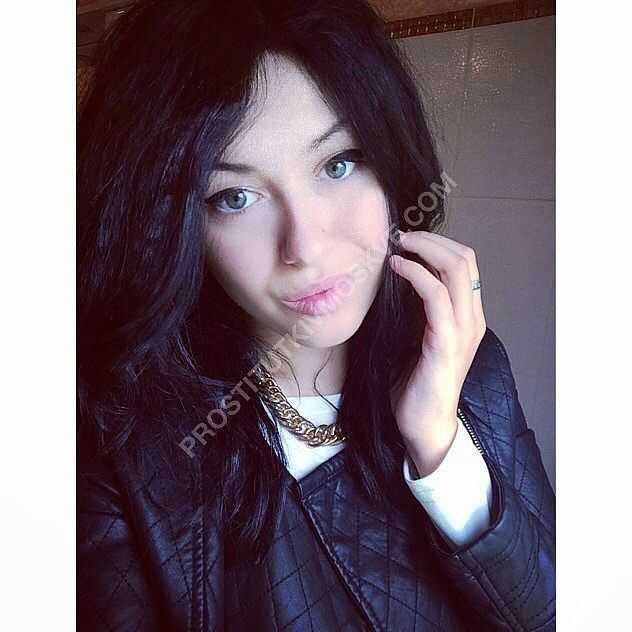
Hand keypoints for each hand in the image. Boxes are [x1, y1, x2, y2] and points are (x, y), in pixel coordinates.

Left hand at [388, 230, 486, 476]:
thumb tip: (399, 279)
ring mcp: (463, 330)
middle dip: (431, 239)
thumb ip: (419, 311)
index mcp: (467, 316)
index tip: (408, 240)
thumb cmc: (416, 384)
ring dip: (424, 249)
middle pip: (464, 259)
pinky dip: (416, 274)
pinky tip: (397, 267)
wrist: (424, 425)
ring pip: (456, 270)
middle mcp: (472, 318)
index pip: (465, 264)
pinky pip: (436, 296)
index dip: (438, 244)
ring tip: (397, 245)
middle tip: (401, 235)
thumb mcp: (418, 338)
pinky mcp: (447, 343)